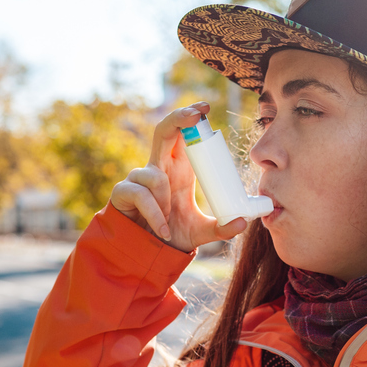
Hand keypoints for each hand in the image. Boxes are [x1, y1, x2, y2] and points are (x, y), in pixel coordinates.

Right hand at [110, 102, 246, 251]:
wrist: (147, 257)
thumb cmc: (174, 236)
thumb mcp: (202, 232)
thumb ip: (222, 227)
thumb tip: (243, 223)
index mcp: (179, 169)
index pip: (182, 135)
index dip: (189, 118)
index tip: (205, 109)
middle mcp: (159, 167)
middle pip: (163, 131)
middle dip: (178, 118)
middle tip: (196, 114)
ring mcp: (138, 178)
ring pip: (154, 175)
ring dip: (165, 199)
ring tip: (169, 221)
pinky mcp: (123, 192)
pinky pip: (141, 194)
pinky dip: (154, 213)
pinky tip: (162, 230)